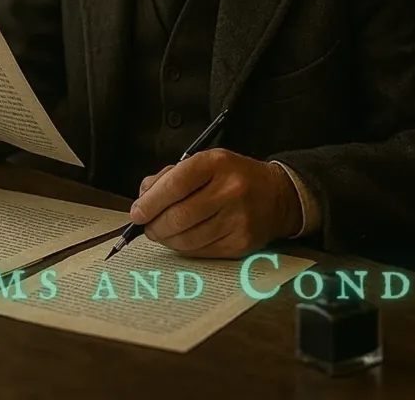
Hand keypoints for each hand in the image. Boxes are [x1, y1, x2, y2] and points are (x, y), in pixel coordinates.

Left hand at [131, 149, 302, 257]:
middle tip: (147, 226)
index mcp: (216, 163)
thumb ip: (169, 177)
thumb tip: (143, 201)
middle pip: (179, 216)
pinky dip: (184, 248)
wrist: (276, 196)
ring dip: (167, 239)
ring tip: (163, 233)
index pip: (175, 185)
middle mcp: (230, 190)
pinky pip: (201, 251)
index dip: (150, 202)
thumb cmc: (232, 177)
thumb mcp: (204, 162)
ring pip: (187, 239)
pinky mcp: (240, 243)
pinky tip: (182, 239)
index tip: (137, 213)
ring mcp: (237, 219)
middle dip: (154, 226)